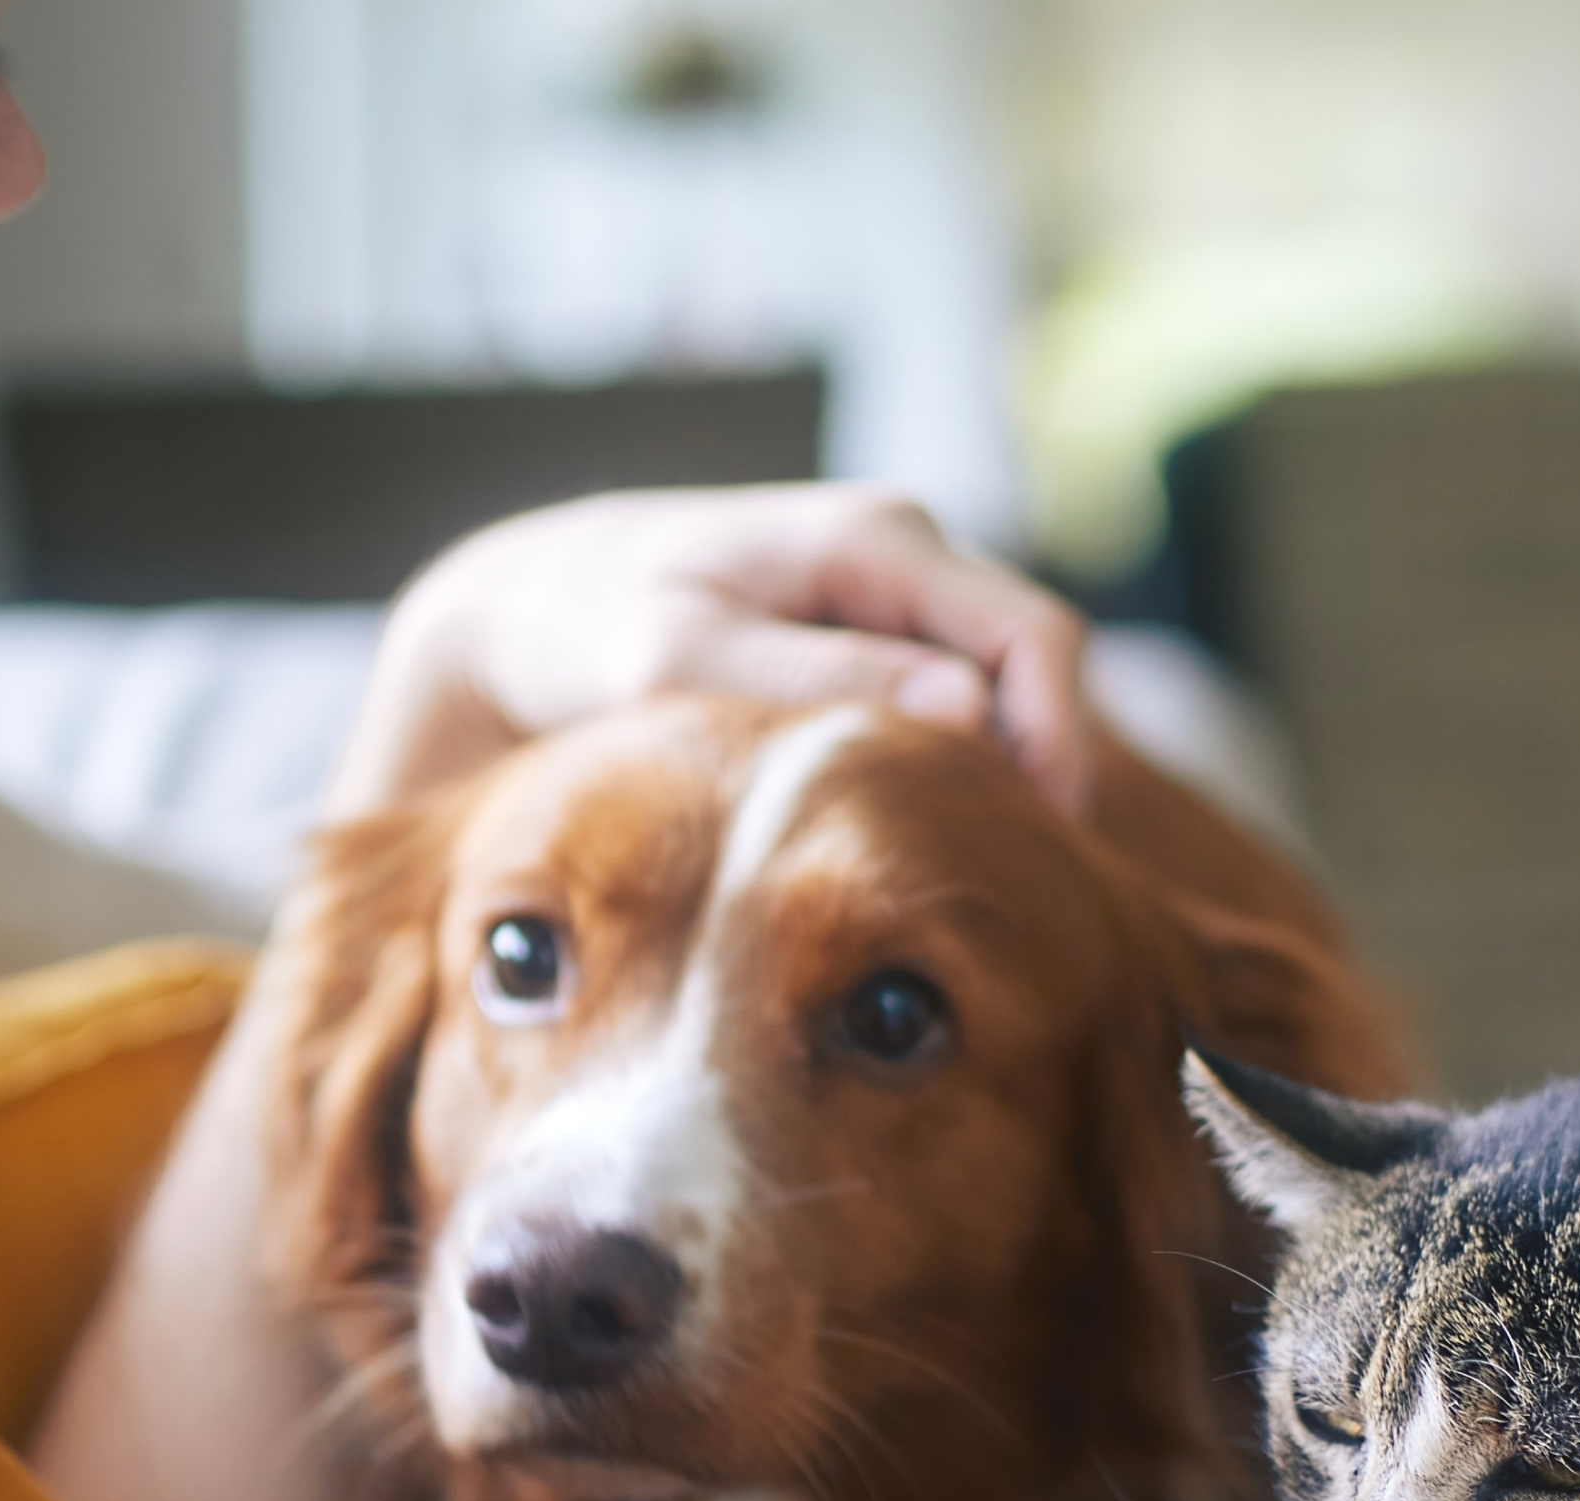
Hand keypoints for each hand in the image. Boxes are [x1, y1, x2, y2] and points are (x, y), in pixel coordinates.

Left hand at [333, 484, 1092, 818]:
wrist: (522, 614)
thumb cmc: (584, 631)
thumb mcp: (677, 657)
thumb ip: (817, 677)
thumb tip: (964, 708)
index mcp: (874, 541)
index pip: (1033, 638)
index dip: (1057, 743)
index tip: (1035, 844)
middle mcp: (901, 554)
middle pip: (1032, 669)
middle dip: (1037, 770)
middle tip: (1004, 881)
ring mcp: (889, 598)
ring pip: (995, 694)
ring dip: (992, 777)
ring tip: (961, 870)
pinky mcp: (866, 642)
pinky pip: (946, 706)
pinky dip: (945, 772)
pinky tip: (910, 841)